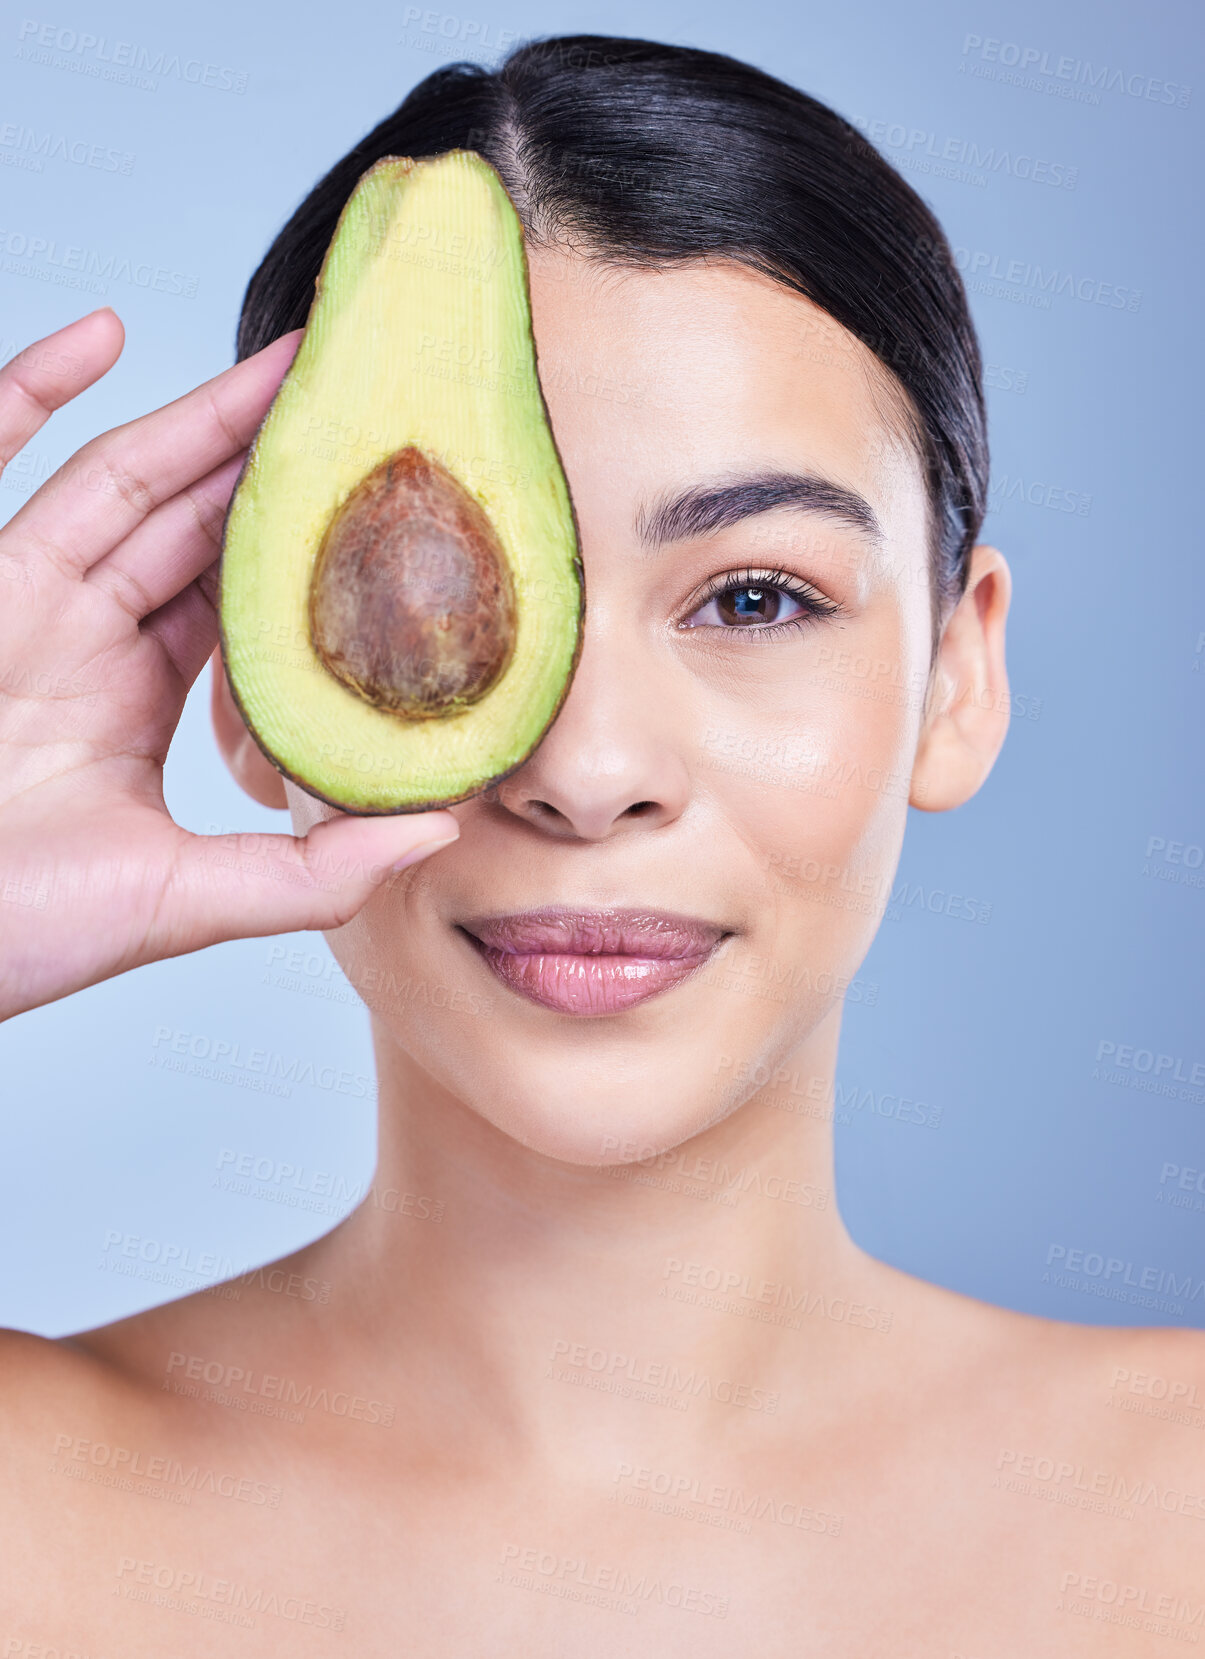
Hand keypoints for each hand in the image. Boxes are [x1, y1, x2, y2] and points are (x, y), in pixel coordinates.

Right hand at [0, 309, 459, 1022]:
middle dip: (269, 457)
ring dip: (202, 414)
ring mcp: (24, 597)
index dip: (301, 542)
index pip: (236, 593)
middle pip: (194, 519)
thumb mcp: (188, 898)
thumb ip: (311, 872)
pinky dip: (28, 387)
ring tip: (293, 363)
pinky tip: (99, 331)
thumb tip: (440, 830)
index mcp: (134, 696)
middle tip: (358, 397)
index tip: (376, 496)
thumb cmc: (18, 929)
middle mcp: (84, 634)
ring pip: (126, 479)